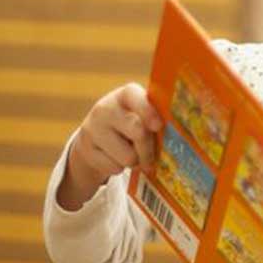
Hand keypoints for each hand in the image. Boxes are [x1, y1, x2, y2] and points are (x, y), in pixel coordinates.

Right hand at [57, 83, 161, 209]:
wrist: (94, 137)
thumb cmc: (130, 123)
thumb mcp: (140, 115)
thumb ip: (155, 120)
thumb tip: (176, 136)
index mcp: (125, 95)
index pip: (134, 96)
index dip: (148, 111)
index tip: (158, 125)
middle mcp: (106, 108)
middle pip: (137, 131)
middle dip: (149, 149)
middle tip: (152, 159)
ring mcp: (93, 128)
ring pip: (127, 156)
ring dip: (135, 161)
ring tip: (131, 154)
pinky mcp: (86, 149)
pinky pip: (114, 167)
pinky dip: (119, 168)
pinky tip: (115, 157)